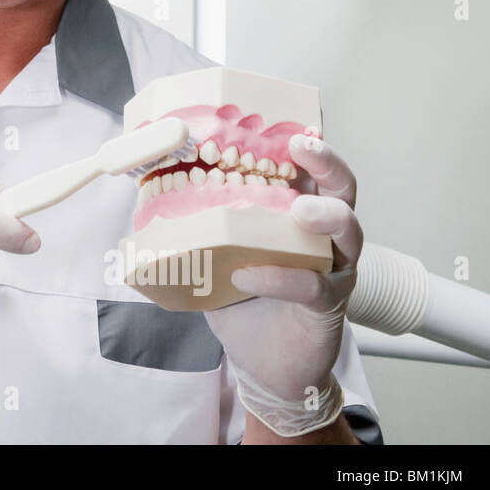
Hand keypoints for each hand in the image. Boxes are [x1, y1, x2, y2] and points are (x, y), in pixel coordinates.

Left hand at [203, 133, 362, 433]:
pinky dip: (280, 277)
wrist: (265, 363)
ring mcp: (333, 270)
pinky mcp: (326, 306)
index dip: (306, 144)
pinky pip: (312, 285)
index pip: (311, 170)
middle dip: (328, 163)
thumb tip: (142, 184)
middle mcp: (324, 236)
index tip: (290, 126)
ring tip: (299, 210)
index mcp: (296, 213)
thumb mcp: (214, 249)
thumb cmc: (241, 298)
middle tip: (303, 149)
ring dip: (324, 215)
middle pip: (343, 190)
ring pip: (347, 232)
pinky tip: (250, 275)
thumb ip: (195, 218)